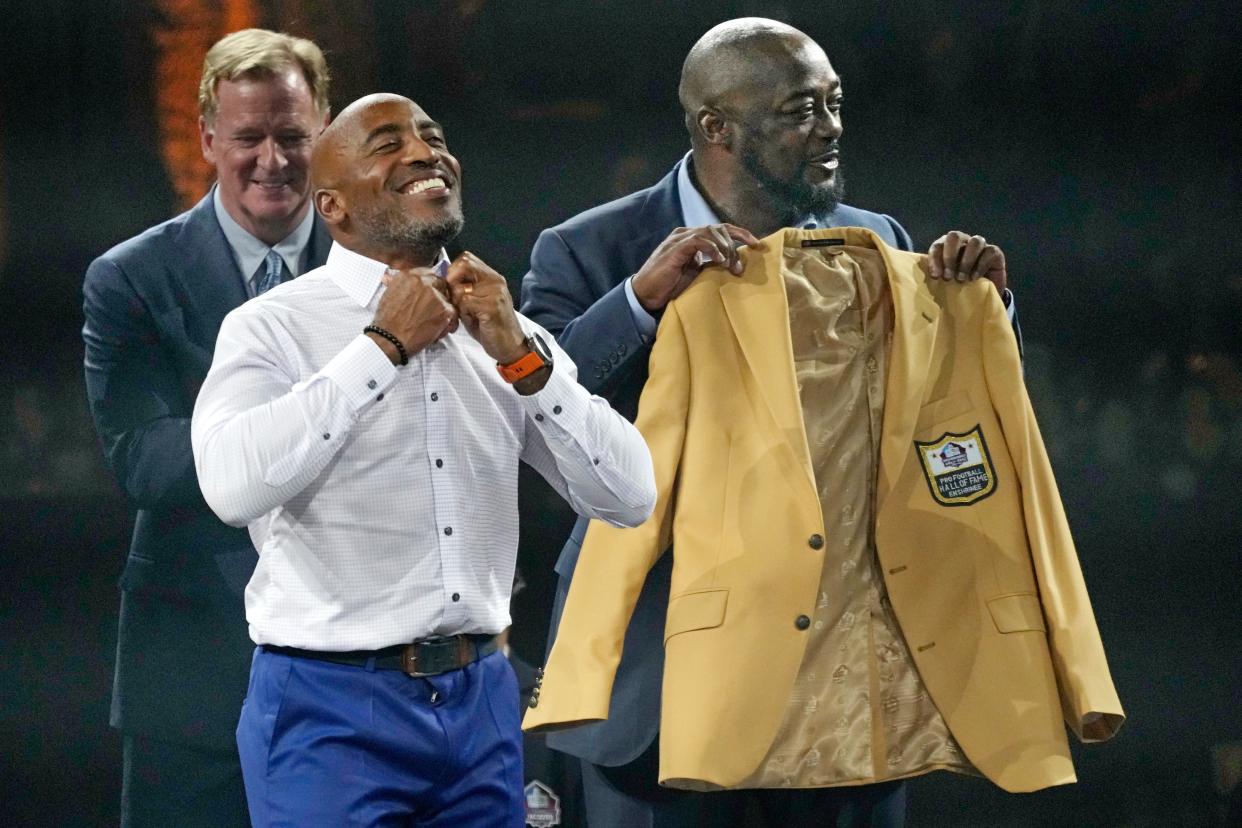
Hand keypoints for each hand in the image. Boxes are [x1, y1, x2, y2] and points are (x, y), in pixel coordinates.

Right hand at [367, 267, 457, 363]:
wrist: (390, 340)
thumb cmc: (387, 322)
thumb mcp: (388, 295)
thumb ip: (400, 286)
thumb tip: (392, 279)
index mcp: (409, 276)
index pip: (429, 273)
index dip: (430, 286)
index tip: (430, 293)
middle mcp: (423, 282)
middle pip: (441, 284)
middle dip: (439, 297)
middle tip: (433, 310)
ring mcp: (436, 295)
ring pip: (448, 299)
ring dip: (443, 310)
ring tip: (431, 323)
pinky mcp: (445, 310)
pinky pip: (454, 313)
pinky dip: (449, 323)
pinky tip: (438, 329)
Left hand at [444, 251, 527, 362]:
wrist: (510, 345)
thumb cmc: (491, 326)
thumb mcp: (478, 302)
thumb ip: (465, 288)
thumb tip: (445, 279)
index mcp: (492, 278)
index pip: (466, 258)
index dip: (453, 270)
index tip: (450, 285)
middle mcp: (495, 281)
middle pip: (464, 265)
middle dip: (452, 282)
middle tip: (454, 298)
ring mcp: (495, 293)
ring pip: (460, 288)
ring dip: (457, 303)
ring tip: (467, 314)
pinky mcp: (491, 307)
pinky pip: (465, 303)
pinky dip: (463, 313)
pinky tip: (472, 320)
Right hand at [631, 224, 761, 312]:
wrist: (646, 295)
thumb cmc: (670, 286)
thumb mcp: (696, 274)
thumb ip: (711, 264)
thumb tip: (733, 263)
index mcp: (693, 238)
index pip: (721, 229)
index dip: (740, 234)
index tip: (756, 245)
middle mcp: (687, 234)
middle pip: (719, 228)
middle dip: (734, 245)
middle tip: (739, 267)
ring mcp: (679, 239)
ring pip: (710, 232)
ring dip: (725, 248)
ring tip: (730, 266)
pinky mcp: (674, 248)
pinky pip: (698, 241)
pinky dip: (711, 248)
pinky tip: (719, 260)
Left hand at [927, 231, 1006, 294]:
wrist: (982, 295)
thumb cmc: (959, 287)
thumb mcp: (945, 282)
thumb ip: (936, 276)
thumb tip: (925, 278)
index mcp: (947, 247)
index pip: (938, 245)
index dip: (935, 258)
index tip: (935, 276)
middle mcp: (964, 242)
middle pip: (954, 236)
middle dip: (949, 256)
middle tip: (948, 276)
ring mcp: (980, 246)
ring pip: (974, 242)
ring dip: (966, 261)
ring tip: (961, 279)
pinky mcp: (995, 252)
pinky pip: (989, 251)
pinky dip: (980, 265)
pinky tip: (974, 278)